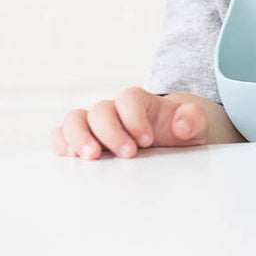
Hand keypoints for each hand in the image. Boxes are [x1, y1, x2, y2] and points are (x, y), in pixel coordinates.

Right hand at [49, 87, 209, 159]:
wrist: (170, 141)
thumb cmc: (179, 132)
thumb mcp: (194, 125)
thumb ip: (193, 119)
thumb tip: (181, 123)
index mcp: (140, 102)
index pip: (129, 98)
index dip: (134, 117)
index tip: (146, 140)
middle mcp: (114, 110)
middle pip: (100, 110)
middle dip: (110, 132)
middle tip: (127, 155)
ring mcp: (94, 125)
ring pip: (75, 119)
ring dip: (79, 137)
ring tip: (92, 157)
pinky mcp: (81, 141)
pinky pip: (61, 135)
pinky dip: (61, 143)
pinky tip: (70, 158)